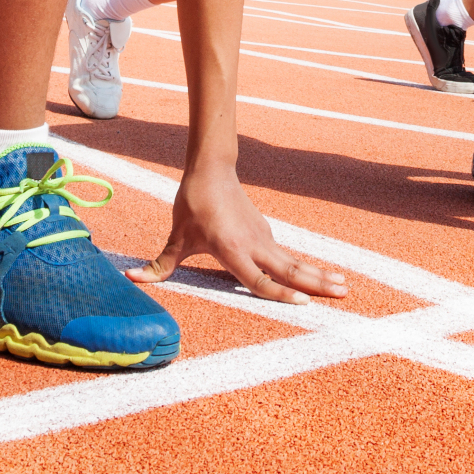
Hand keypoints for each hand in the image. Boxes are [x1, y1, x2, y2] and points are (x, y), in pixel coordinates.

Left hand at [134, 164, 346, 302]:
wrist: (211, 170)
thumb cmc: (193, 205)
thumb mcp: (176, 237)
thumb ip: (159, 264)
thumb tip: (130, 278)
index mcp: (233, 250)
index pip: (260, 279)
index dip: (281, 293)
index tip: (304, 303)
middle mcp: (254, 245)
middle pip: (290, 270)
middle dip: (317, 283)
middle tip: (344, 294)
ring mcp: (263, 237)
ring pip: (294, 261)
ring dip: (319, 274)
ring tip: (343, 285)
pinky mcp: (265, 232)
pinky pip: (287, 255)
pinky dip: (305, 267)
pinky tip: (319, 276)